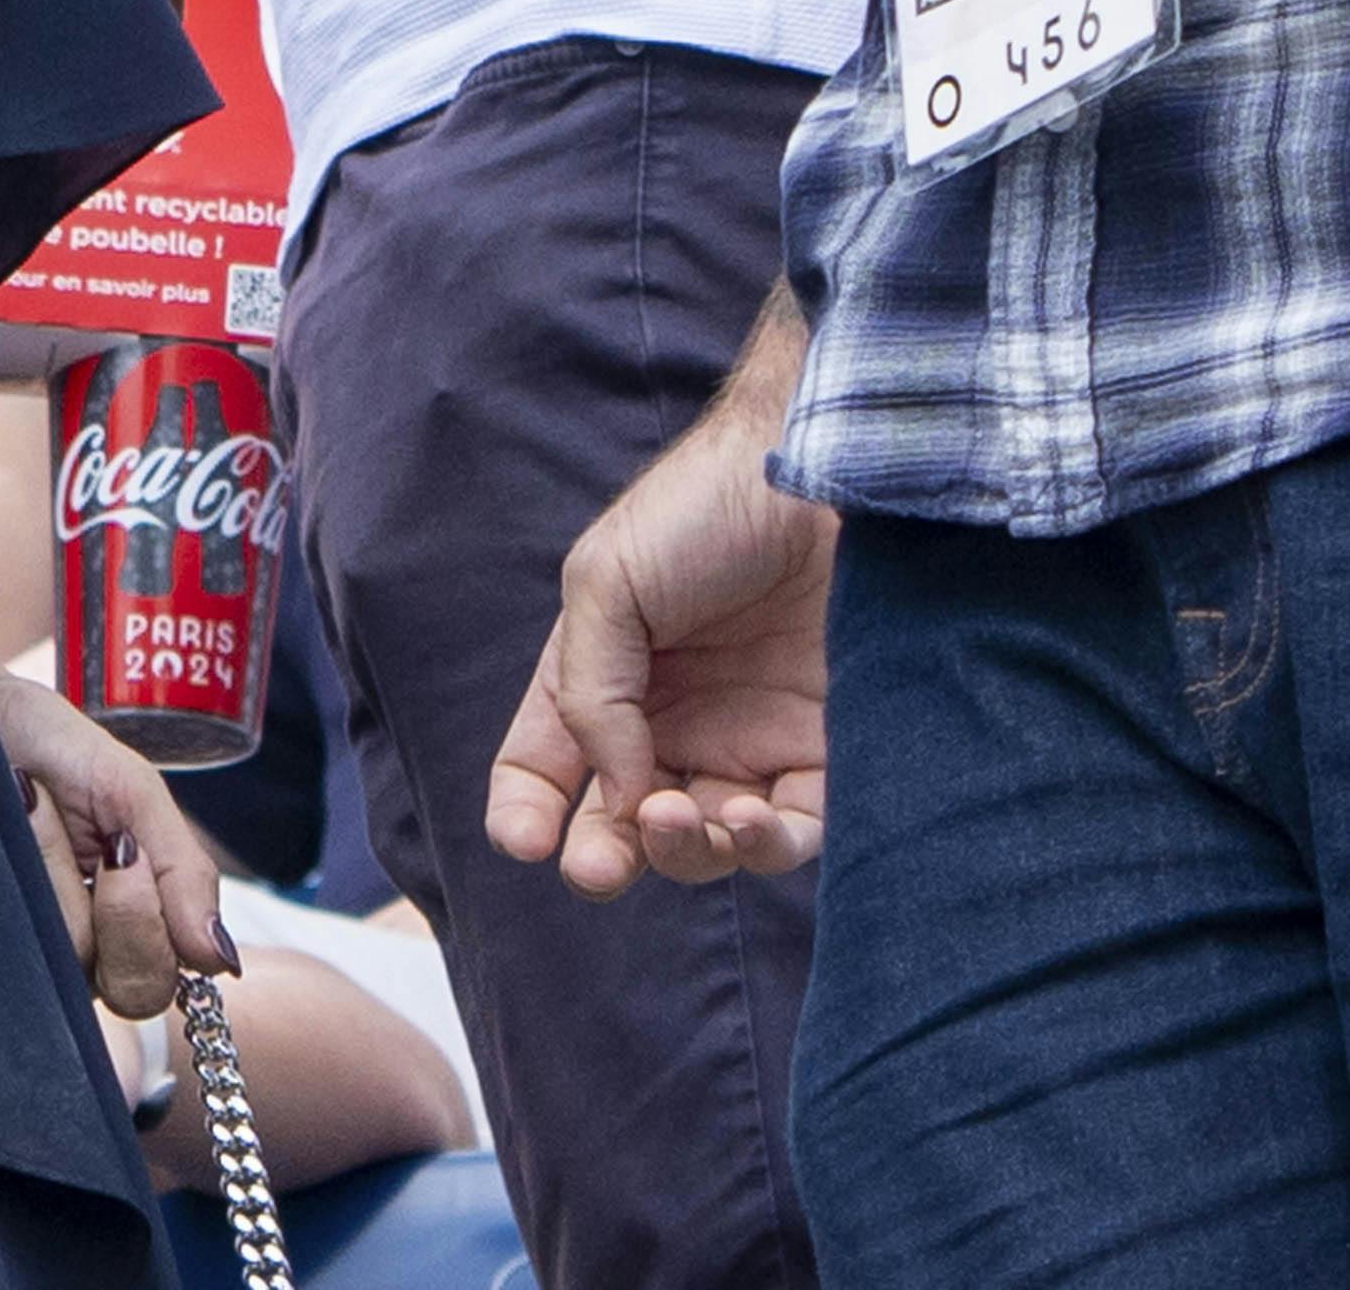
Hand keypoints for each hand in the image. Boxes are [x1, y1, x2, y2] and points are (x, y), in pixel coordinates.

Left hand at [0, 664, 238, 1016]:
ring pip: (70, 954)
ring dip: (55, 863)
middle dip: (122, 914)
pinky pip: (12, 931)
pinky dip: (20, 863)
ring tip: (31, 802)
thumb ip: (185, 872)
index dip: (151, 926)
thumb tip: (221, 961)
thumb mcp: (132, 793)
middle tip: (106, 846)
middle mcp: (82, 950)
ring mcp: (29, 941)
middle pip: (130, 992)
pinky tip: (9, 821)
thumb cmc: (52, 746)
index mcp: (128, 925)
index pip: (163, 982)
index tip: (129, 850)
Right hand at [490, 406, 833, 896]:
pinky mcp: (825, 755)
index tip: (523, 842)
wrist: (826, 481)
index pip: (549, 760)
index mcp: (605, 673)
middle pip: (624, 820)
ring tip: (676, 817)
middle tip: (598, 867)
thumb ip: (591, 694)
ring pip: (705, 841)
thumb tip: (617, 794)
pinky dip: (762, 847)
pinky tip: (744, 817)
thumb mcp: (606, 583)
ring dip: (682, 851)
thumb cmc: (702, 513)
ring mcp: (748, 742)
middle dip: (604, 856)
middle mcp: (673, 720)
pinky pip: (791, 833)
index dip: (526, 809)